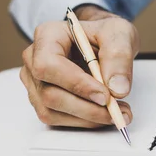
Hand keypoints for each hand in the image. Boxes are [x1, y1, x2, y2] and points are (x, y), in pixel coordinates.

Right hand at [19, 5, 138, 127]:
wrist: (105, 41)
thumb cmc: (108, 34)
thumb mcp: (120, 34)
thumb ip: (119, 57)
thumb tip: (117, 89)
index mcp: (47, 35)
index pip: (48, 65)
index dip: (75, 84)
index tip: (105, 96)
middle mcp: (34, 59)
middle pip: (49, 94)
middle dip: (87, 108)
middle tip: (117, 110)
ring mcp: (35, 82)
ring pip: (52, 111)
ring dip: (88, 118)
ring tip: (118, 112)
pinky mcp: (43, 100)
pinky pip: (58, 119)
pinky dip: (84, 121)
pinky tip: (105, 114)